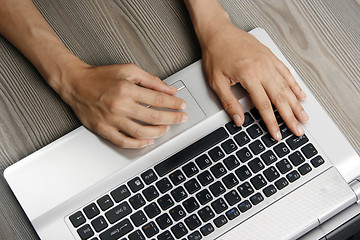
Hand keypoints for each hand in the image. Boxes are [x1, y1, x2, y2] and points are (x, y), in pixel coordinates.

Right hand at [58, 62, 186, 147]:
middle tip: (181, 118)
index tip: (181, 105)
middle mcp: (120, 105)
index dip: (173, 103)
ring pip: (141, 132)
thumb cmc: (101, 76)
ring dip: (158, 132)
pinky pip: (124, 142)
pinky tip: (148, 141)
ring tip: (166, 129)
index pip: (158, 99)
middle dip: (172, 118)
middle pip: (153, 117)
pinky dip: (138, 144)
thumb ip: (150, 80)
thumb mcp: (128, 70)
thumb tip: (169, 89)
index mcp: (127, 89)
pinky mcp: (103, 130)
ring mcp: (111, 120)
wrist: (75, 84)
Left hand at [198, 19, 307, 140]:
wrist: (218, 32)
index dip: (272, 123)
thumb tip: (238, 119)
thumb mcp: (216, 81)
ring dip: (296, 104)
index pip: (264, 106)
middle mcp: (262, 69)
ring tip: (304, 117)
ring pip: (286, 86)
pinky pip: (286, 72)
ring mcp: (268, 62)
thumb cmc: (216, 53)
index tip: (277, 134)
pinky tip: (300, 94)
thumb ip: (229, 102)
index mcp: (249, 76)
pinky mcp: (270, 56)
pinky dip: (295, 85)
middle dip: (290, 117)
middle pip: (280, 98)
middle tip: (298, 130)